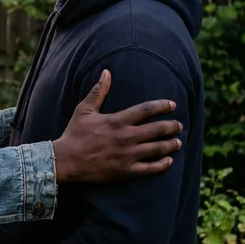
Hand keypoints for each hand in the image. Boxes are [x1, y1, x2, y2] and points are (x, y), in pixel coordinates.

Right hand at [52, 70, 182, 182]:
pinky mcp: (126, 171)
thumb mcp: (84, 109)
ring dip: (171, 144)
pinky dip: (163, 164)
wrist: (65, 160)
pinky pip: (151, 168)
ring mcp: (128, 155)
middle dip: (172, 126)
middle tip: (179, 125)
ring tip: (178, 142)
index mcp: (117, 120)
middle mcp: (126, 137)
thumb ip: (98, 91)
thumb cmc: (74, 133)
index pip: (147, 110)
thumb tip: (106, 72)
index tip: (172, 105)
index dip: (162, 106)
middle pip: (158, 129)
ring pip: (158, 149)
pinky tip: (168, 161)